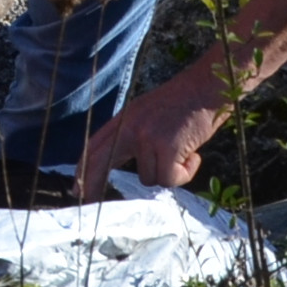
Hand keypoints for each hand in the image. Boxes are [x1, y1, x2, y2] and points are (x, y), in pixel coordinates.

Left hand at [75, 68, 230, 201]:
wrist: (208, 88)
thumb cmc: (186, 102)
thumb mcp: (149, 112)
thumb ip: (135, 133)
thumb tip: (129, 160)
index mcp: (126, 118)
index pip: (96, 145)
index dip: (84, 167)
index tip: (77, 186)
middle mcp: (131, 128)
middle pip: (100, 161)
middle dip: (92, 183)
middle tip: (86, 198)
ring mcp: (147, 138)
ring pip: (149, 178)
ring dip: (169, 172)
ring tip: (185, 151)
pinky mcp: (167, 148)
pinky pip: (170, 179)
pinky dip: (185, 173)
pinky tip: (194, 155)